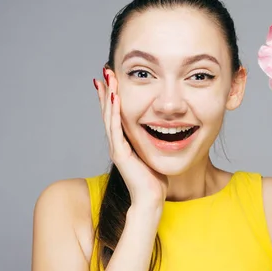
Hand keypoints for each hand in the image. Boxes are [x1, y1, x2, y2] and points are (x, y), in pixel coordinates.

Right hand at [94, 67, 167, 211]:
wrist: (151, 200)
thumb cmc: (156, 180)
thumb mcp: (155, 153)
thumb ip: (154, 141)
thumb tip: (165, 129)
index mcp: (125, 141)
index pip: (117, 113)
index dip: (114, 95)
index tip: (114, 77)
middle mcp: (118, 142)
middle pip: (110, 110)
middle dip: (108, 89)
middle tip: (106, 70)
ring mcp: (117, 147)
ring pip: (110, 116)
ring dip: (109, 95)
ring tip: (107, 77)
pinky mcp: (120, 153)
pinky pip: (116, 128)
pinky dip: (115, 111)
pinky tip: (116, 96)